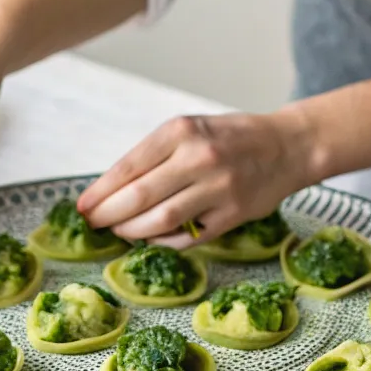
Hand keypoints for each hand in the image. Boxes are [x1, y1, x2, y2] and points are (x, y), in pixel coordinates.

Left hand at [75, 110, 318, 248]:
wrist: (286, 146)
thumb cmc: (230, 137)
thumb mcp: (191, 130)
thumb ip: (156, 156)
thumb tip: (111, 190)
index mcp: (181, 131)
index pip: (128, 167)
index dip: (100, 192)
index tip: (83, 206)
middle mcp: (198, 157)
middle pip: (138, 197)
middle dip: (108, 214)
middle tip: (93, 223)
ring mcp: (218, 188)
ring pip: (160, 220)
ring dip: (132, 231)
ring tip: (119, 232)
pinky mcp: (232, 214)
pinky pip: (187, 236)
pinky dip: (163, 240)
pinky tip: (152, 238)